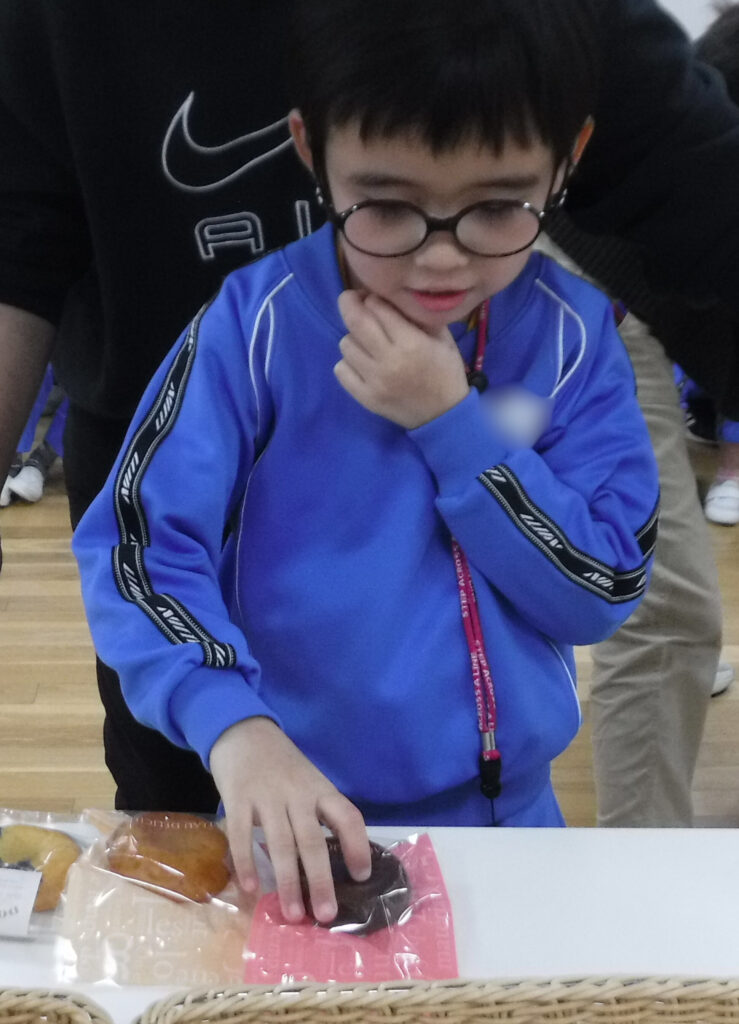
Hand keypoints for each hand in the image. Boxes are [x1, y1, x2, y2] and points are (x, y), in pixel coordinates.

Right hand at [210, 716, 370, 923]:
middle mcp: (297, 793)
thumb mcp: (309, 781)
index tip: (362, 876)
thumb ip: (319, 812)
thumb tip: (338, 859)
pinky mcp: (238, 798)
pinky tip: (252, 889)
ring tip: (292, 914)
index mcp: (320, 789)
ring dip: (287, 882)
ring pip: (280, 843)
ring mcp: (266, 796)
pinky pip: (242, 835)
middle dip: (320, 880)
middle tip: (326, 915)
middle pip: (312, 840)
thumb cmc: (282, 764)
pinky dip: (247, 863)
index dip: (358, 846)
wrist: (244, 731)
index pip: (347, 816)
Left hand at [335, 291, 469, 428]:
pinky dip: (348, 362)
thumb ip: (417, 315)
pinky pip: (341, 370)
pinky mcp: (365, 397)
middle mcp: (389, 360)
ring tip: (366, 342)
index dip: (372, 297)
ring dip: (353, 337)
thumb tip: (390, 296)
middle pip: (354, 321)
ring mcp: (374, 381)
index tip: (374, 299)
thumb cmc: (445, 372)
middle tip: (353, 302)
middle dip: (349, 303)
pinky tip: (362, 363)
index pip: (377, 306)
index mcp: (411, 342)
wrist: (444, 415)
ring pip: (345, 344)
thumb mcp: (442, 338)